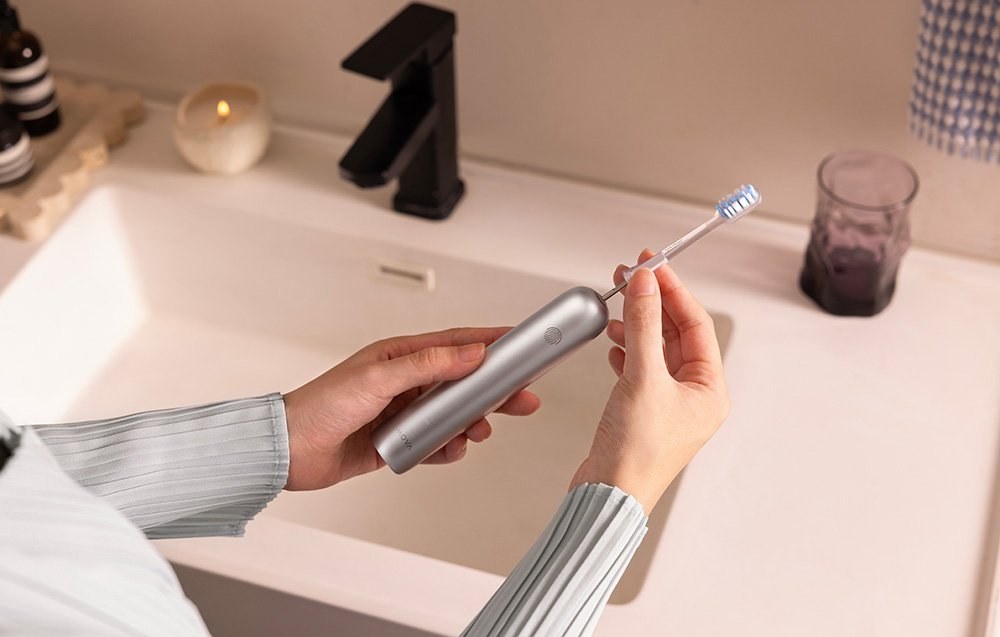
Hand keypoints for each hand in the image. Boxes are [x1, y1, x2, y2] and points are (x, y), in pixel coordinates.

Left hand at [282, 327, 540, 490]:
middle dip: (494, 390)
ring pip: (452, 414)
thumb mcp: (380, 379)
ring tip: (479, 431)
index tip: (520, 342)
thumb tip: (470, 353)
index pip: (456, 343)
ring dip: (471, 422)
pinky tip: (450, 449)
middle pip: (463, 381)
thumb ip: (428, 365)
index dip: (490, 342)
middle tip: (523, 397)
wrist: (290, 451)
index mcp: (401, 356)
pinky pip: (435, 443)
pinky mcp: (398, 441)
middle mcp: (405, 381)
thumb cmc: (322, 406)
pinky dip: (447, 448)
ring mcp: (403, 411)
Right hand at [569, 250, 729, 513]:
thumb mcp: (641, 377)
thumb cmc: (634, 455)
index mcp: (710, 390)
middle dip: (652, 303)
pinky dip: (627, 350)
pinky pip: (640, 368)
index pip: (695, 324)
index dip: (672, 290)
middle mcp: (694, 397)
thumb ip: (643, 324)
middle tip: (631, 276)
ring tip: (617, 306)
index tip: (651, 264)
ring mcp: (669, 404)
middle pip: (676, 333)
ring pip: (656, 349)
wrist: (606, 496)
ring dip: (637, 325)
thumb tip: (644, 283)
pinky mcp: (644, 411)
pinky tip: (615, 343)